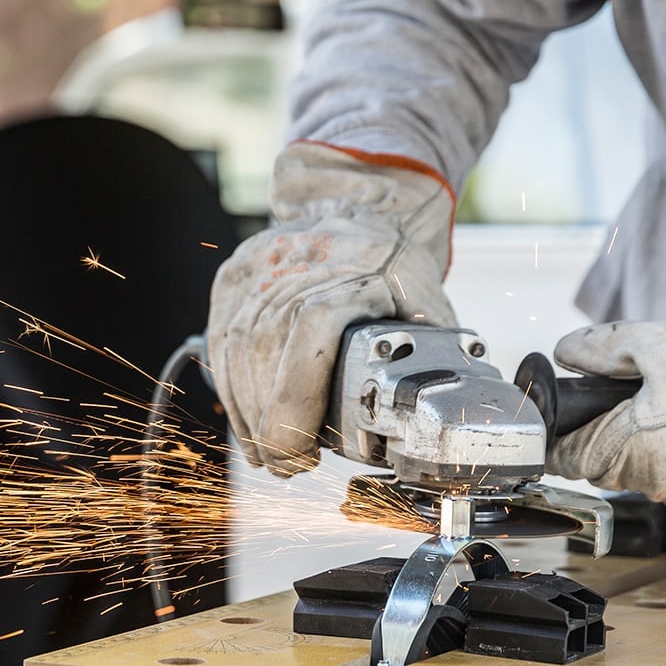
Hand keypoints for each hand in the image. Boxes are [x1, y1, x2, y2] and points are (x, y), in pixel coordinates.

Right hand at [207, 142, 455, 474]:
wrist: (354, 201)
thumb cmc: (392, 257)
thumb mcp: (426, 295)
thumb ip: (434, 349)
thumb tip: (445, 406)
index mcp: (346, 276)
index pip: (308, 342)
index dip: (294, 408)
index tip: (298, 453)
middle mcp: (291, 271)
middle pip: (263, 361)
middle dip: (270, 427)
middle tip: (287, 464)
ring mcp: (254, 274)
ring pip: (234, 358)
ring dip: (247, 415)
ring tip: (268, 450)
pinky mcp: (231, 281)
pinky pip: (219, 343)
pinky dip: (231, 388)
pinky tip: (247, 415)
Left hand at [545, 314, 665, 531]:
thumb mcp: (655, 343)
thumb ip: (600, 348)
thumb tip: (567, 350)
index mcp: (622, 449)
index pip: (566, 457)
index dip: (566, 433)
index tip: (575, 416)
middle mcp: (654, 485)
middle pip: (615, 463)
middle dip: (623, 432)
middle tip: (654, 394)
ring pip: (664, 473)